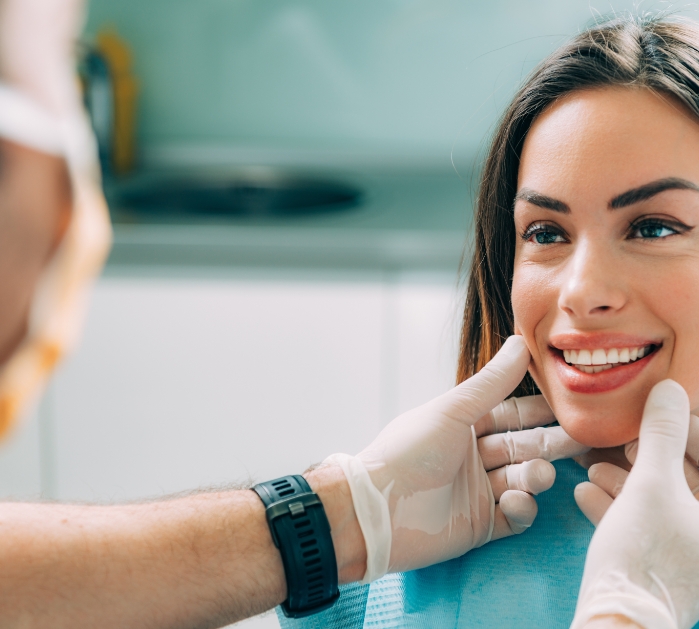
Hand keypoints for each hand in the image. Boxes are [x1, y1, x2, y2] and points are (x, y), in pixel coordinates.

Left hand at [324, 336, 588, 581]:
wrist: (376, 510)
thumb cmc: (407, 452)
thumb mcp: (452, 411)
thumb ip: (491, 383)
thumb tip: (521, 342)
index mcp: (463, 425)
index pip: (511, 414)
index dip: (540, 410)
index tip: (572, 404)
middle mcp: (472, 456)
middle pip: (523, 447)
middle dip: (551, 443)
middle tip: (583, 439)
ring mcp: (477, 491)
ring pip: (522, 480)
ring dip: (535, 476)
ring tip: (537, 475)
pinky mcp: (480, 525)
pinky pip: (514, 516)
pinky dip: (522, 509)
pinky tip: (518, 502)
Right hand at [571, 380, 698, 628]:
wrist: (616, 622)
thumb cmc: (644, 554)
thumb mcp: (650, 484)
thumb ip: (662, 434)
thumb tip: (669, 390)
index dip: (690, 430)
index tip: (661, 415)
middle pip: (690, 479)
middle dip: (651, 458)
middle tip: (626, 445)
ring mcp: (692, 553)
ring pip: (667, 502)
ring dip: (630, 482)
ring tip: (595, 469)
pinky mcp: (668, 567)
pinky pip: (652, 526)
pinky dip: (622, 508)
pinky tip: (587, 494)